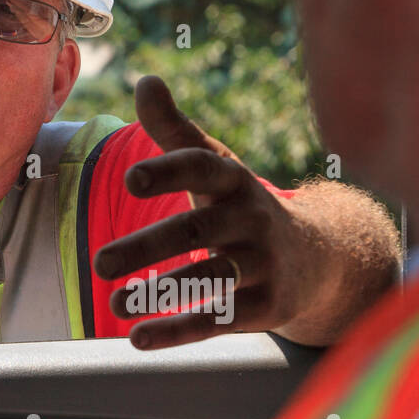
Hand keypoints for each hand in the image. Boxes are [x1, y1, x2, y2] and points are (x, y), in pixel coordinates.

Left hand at [93, 75, 309, 349]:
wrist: (320, 255)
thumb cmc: (242, 204)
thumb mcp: (215, 164)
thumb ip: (174, 128)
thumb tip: (144, 79)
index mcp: (232, 180)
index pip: (201, 168)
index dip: (169, 171)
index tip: (131, 177)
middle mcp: (251, 219)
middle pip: (195, 232)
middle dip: (147, 246)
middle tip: (98, 263)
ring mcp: (263, 264)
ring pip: (209, 279)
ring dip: (159, 292)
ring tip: (113, 302)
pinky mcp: (268, 306)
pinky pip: (220, 319)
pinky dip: (180, 330)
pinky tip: (139, 339)